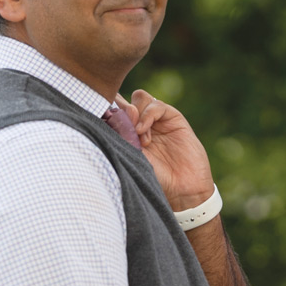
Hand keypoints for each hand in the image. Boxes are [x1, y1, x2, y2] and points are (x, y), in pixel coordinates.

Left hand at [116, 90, 214, 210]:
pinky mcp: (173, 118)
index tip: (103, 122)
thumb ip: (119, 133)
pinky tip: (144, 131)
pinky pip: (155, 105)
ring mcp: (157, 120)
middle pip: (124, 99)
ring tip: (138, 135)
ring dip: (135, 113)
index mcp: (125, 132)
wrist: (182, 188)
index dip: (106, 109)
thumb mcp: (128, 155)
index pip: (111, 109)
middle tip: (121, 126)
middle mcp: (140, 123)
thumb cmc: (153, 177)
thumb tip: (112, 110)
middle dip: (120, 108)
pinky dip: (147, 115)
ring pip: (139, 97)